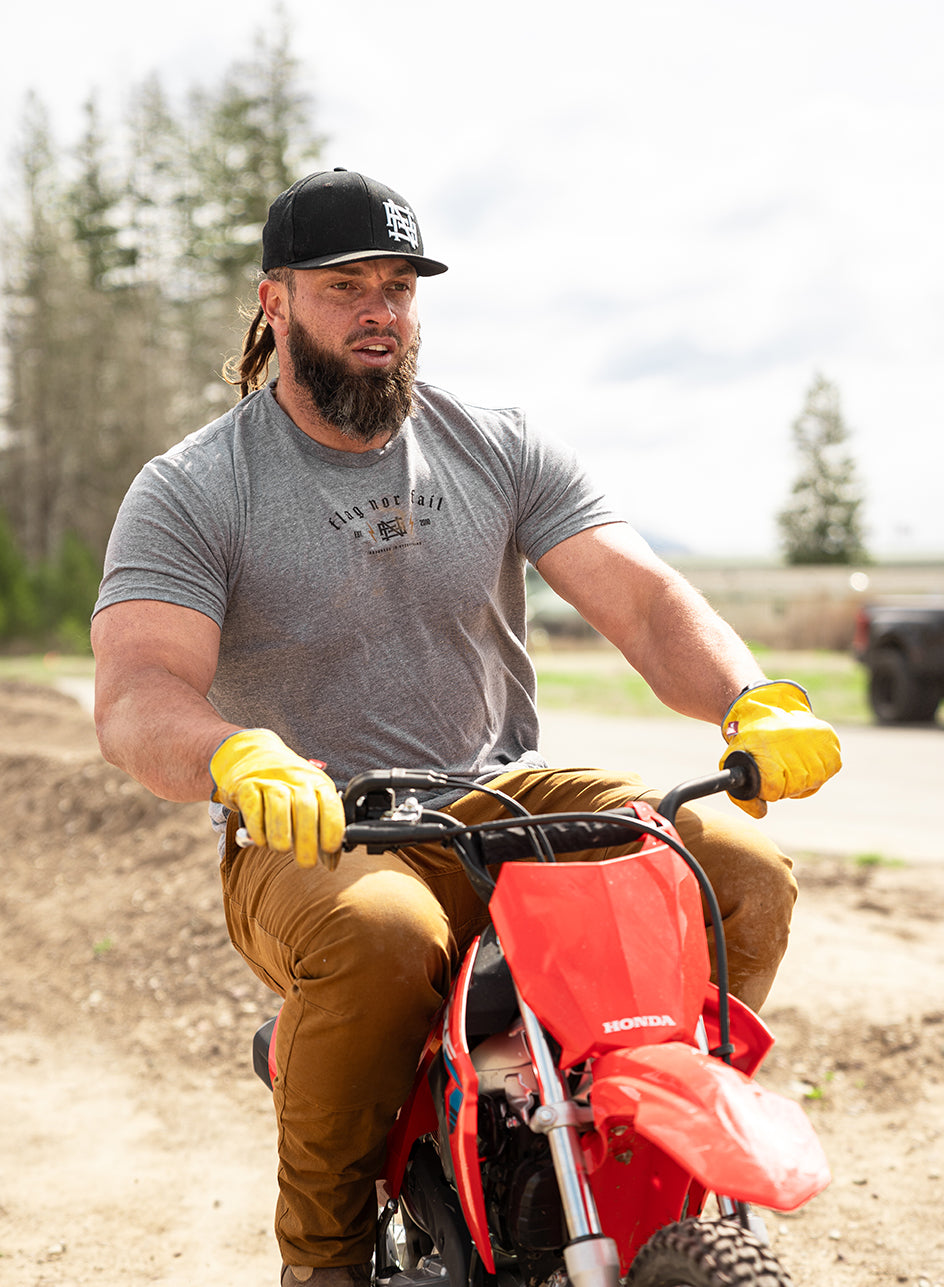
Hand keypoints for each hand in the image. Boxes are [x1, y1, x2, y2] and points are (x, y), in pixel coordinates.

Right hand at [210, 728, 344, 867]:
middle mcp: (296, 779)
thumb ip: (322, 829)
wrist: (253, 755)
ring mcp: (270, 780)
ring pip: (279, 807)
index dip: (332, 829)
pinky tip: (261, 840)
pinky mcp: (246, 785)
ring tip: (282, 849)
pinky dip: (257, 828)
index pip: (330, 805)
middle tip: (306, 863)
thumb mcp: (312, 799)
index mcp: (318, 783)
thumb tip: (331, 863)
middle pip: (305, 809)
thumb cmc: (287, 785)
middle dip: (307, 842)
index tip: (328, 849)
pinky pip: (253, 807)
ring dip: (281, 835)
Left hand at [719, 681, 841, 818]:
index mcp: (767, 755)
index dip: (772, 789)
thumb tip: (763, 813)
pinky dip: (823, 765)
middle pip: (798, 787)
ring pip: (818, 778)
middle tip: (781, 770)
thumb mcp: (733, 764)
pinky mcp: (828, 736)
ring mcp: (812, 741)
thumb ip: (742, 796)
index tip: (768, 779)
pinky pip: (833, 765)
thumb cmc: (750, 743)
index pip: (775, 789)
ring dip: (807, 776)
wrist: (764, 710)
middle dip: (789, 785)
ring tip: (794, 762)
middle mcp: (791, 748)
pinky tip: (809, 756)